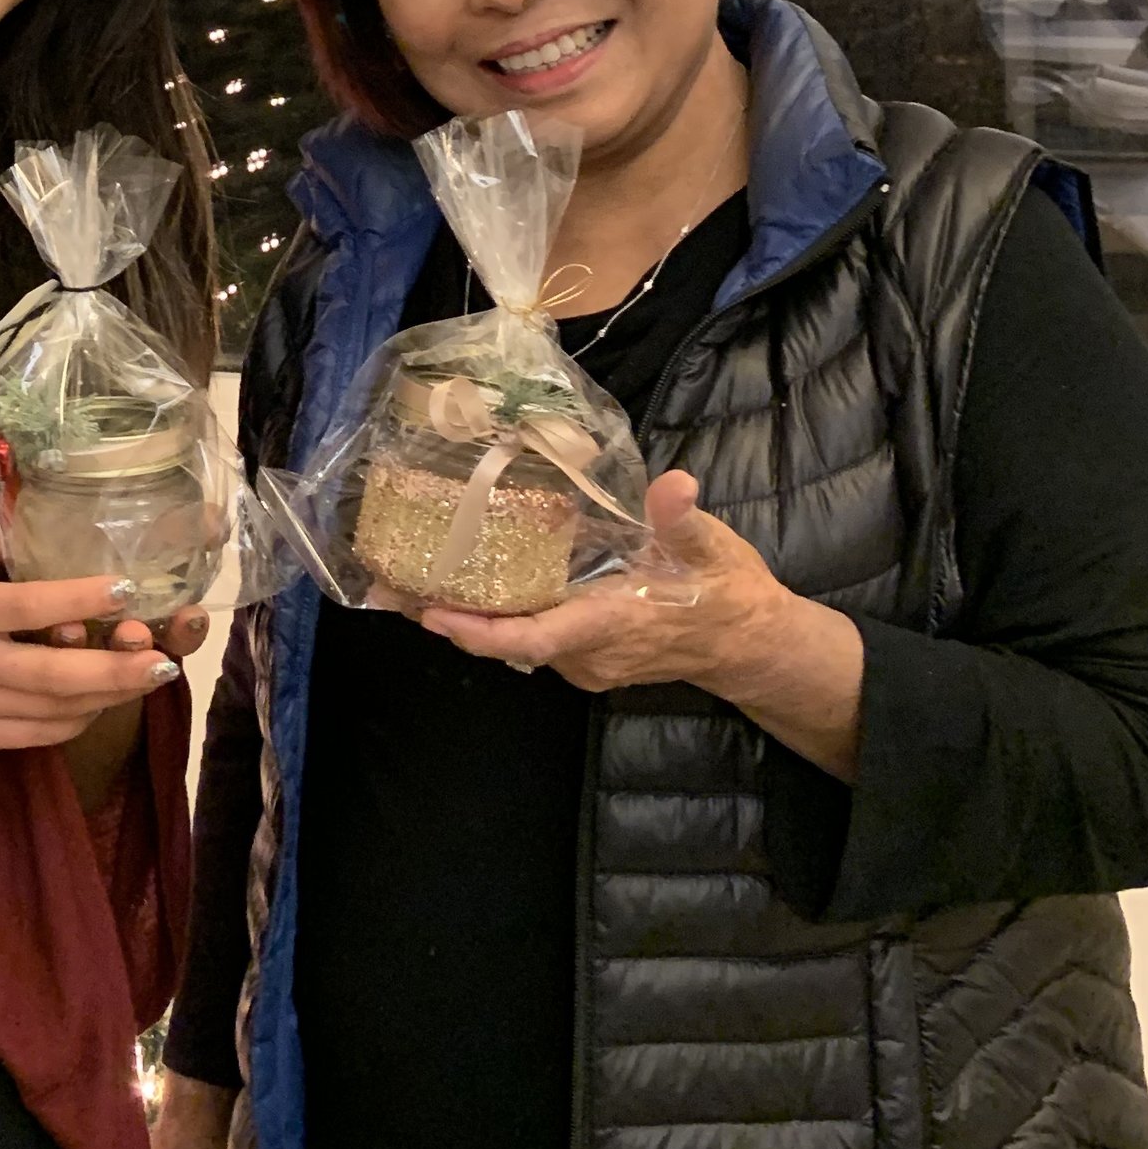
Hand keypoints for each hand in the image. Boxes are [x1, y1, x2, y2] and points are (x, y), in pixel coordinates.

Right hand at [0, 527, 181, 754]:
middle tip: (163, 658)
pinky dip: (75, 720)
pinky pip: (39, 736)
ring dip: (107, 696)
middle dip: (116, 669)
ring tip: (147, 676)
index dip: (82, 598)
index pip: (28, 606)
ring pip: (55, 712)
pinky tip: (99, 702)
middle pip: (54, 676)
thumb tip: (35, 526)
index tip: (127, 587)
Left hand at [419, 473, 864, 777]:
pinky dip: (499, 618)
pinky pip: (533, 641)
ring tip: (417, 577)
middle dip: (452, 616)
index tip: (429, 611)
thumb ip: (682, 519)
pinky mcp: (588, 658)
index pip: (532, 640)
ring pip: (517, 645)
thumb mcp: (712, 548)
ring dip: (470, 617)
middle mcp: (590, 653)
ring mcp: (588, 663)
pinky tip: (475, 582)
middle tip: (395, 581)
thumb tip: (674, 485)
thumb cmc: (729, 592)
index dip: (477, 631)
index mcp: (613, 624)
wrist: (752, 644)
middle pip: (509, 643)